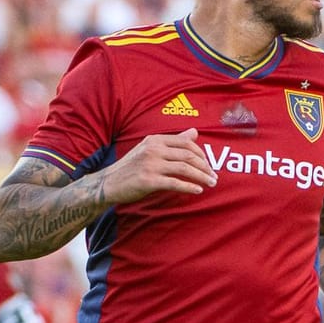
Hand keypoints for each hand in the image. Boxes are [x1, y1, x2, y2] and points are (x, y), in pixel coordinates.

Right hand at [99, 129, 217, 204]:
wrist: (109, 183)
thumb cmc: (132, 166)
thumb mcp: (151, 149)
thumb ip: (174, 141)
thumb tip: (195, 131)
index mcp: (155, 140)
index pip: (186, 143)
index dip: (202, 154)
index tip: (208, 165)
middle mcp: (153, 149)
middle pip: (189, 155)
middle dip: (205, 167)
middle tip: (214, 177)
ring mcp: (150, 165)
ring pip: (185, 169)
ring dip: (202, 177)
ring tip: (211, 184)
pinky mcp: (148, 181)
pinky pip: (175, 183)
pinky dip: (189, 187)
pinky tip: (198, 191)